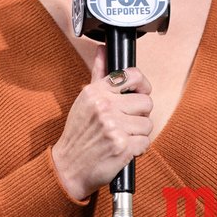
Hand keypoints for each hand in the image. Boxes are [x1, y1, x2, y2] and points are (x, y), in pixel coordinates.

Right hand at [51, 46, 152, 201]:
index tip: (140, 93)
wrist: (69, 167)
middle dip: (140, 115)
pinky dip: (138, 149)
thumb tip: (102, 50)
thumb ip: (98, 75)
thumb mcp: (84, 101)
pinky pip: (145, 143)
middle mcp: (105, 107)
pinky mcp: (122, 146)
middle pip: (146, 103)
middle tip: (127, 123)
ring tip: (122, 137)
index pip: (133, 76)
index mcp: (96, 92)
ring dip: (139, 134)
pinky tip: (124, 149)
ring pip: (147, 125)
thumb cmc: (78, 135)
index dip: (143, 85)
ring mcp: (114, 126)